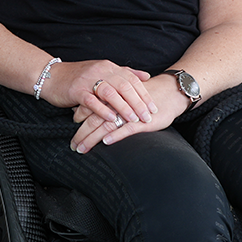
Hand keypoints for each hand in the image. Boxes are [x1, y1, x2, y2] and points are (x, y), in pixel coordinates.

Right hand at [42, 61, 152, 146]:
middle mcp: (100, 71)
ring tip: (134, 119)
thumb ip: (124, 73)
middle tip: (148, 116)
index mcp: (109, 67)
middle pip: (125, 86)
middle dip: (138, 103)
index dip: (144, 94)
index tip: (154, 107)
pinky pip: (92, 101)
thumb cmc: (78, 77)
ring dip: (124, 108)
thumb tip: (146, 76)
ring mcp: (88, 80)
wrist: (51, 76)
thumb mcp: (103, 71)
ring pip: (111, 93)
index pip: (132, 79)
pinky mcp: (76, 90)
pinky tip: (112, 119)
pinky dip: (103, 110)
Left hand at [71, 84, 190, 152]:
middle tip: (73, 147)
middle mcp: (117, 104)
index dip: (79, 120)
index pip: (90, 108)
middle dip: (81, 135)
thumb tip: (88, 109)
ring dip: (92, 138)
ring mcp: (129, 113)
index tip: (71, 133)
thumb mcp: (124, 97)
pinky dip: (115, 135)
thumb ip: (108, 102)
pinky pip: (126, 128)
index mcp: (111, 97)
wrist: (169, 92)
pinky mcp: (141, 121)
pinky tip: (106, 142)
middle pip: (93, 119)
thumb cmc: (145, 97)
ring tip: (82, 149)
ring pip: (106, 125)